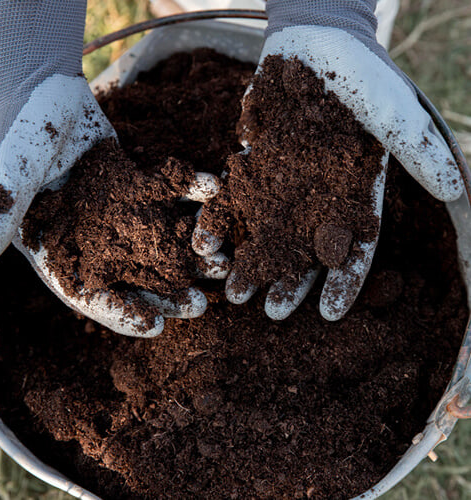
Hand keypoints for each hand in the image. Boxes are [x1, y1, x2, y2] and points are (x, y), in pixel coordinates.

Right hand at [0, 76, 226, 336]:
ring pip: (160, 241)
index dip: (121, 313)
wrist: (48, 92)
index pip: (91, 294)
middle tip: (201, 305)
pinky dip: (193, 193)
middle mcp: (97, 240)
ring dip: (191, 252)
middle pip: (135, 276)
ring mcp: (123, 214)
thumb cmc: (22, 136)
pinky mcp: (142, 186)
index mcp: (63, 250)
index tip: (155, 326)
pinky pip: (172, 194)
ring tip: (222, 264)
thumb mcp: (8, 176)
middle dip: (168, 293)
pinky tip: (216, 194)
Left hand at [192, 19, 462, 321]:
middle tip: (270, 312)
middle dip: (289, 282)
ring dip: (252, 263)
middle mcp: (317, 199)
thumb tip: (459, 189)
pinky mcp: (253, 167)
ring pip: (266, 234)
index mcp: (353, 196)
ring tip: (235, 291)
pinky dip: (223, 221)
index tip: (329, 314)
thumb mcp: (394, 112)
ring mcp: (283, 185)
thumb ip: (418, 152)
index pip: (353, 248)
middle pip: (303, 251)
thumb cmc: (361, 77)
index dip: (343, 282)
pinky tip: (208, 244)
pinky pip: (235, 200)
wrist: (314, 43)